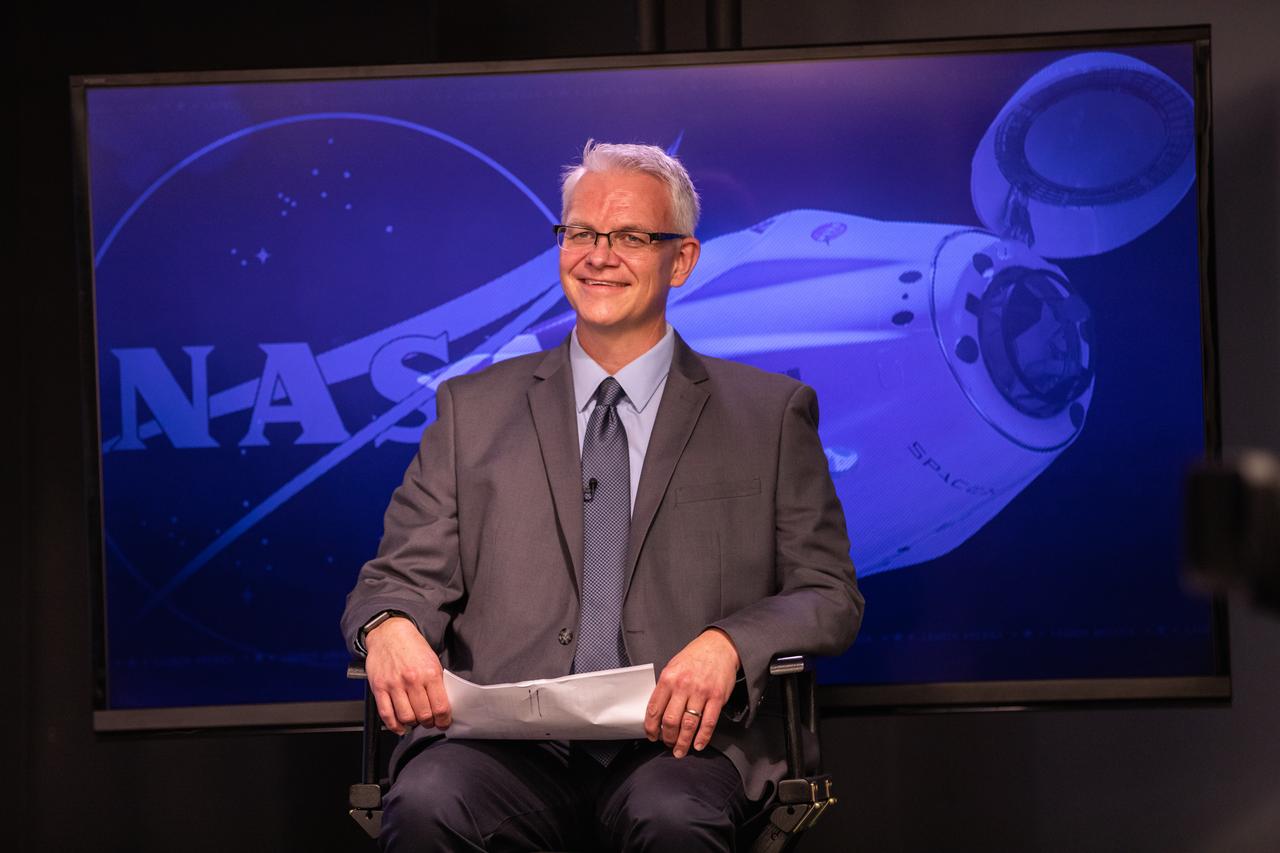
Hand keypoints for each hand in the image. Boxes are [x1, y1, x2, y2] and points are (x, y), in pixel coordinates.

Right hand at [364, 616, 450, 734]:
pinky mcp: (379, 687)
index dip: (444, 720)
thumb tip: (442, 706)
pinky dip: (394, 726)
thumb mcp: (432, 660)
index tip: (444, 723)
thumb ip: (436, 683)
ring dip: (413, 724)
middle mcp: (412, 679)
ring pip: (406, 717)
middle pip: (424, 715)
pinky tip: (400, 726)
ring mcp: (394, 684)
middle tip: (430, 722)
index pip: (440, 706)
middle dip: (429, 723)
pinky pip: (386, 714)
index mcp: (430, 672)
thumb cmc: (412, 647)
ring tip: (416, 721)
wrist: (389, 633)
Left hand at [645, 628, 739, 757]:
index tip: (652, 736)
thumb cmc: (694, 657)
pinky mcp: (717, 698)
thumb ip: (665, 688)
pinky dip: (702, 737)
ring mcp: (701, 692)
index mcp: (668, 678)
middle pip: (671, 721)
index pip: (654, 709)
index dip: (651, 727)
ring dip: (683, 742)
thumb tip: (658, 713)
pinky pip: (708, 723)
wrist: (719, 646)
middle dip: (667, 737)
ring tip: (680, 750)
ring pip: (689, 725)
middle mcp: (683, 686)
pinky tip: (697, 745)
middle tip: (667, 744)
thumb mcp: (673, 667)